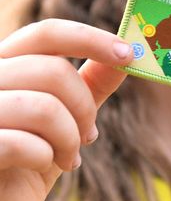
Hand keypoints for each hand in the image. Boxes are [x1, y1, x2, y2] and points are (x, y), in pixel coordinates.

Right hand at [0, 20, 130, 200]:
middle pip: (53, 71)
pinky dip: (45, 157)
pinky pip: (22, 143)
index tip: (129, 54)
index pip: (46, 34)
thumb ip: (91, 85)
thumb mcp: (66, 119)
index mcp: (4, 65)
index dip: (91, 39)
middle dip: (84, 108)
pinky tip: (42, 166)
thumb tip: (128, 55)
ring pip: (43, 107)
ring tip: (68, 157)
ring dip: (69, 138)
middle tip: (89, 136)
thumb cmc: (26, 163)